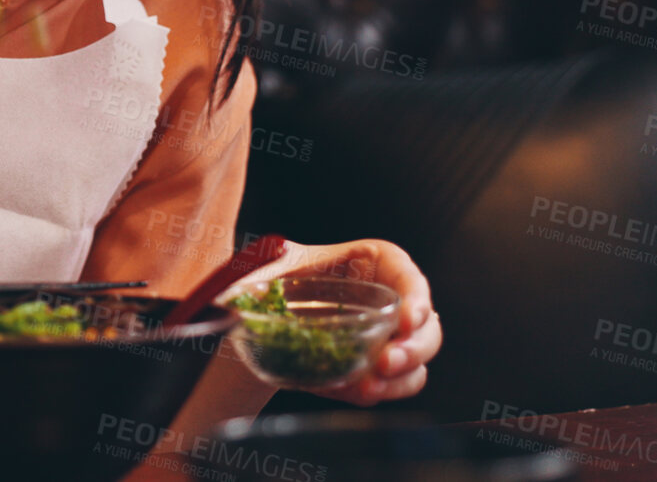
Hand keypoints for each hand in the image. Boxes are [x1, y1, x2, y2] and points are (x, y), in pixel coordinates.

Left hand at [225, 237, 440, 405]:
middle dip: (415, 346)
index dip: (416, 293)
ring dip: (401, 378)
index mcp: (361, 262)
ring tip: (366, 387)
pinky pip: (395, 385)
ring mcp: (381, 336)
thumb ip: (247, 277)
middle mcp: (379, 299)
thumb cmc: (258, 285)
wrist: (249, 322)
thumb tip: (230, 300)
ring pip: (418, 359)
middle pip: (426, 321)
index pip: (403, 270)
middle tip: (385, 363)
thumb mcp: (254, 273)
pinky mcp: (373, 367)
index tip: (408, 318)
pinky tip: (347, 390)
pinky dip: (378, 393)